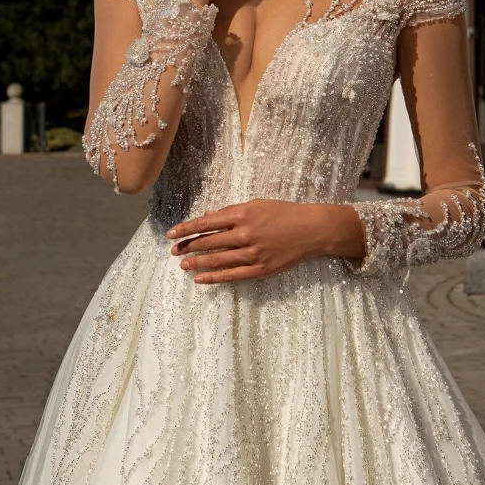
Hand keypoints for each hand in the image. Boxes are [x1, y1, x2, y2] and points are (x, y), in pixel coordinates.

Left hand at [167, 199, 363, 283]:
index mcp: (243, 214)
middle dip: (188, 247)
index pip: (206, 222)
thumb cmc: (285, 213)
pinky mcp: (260, 269)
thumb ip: (230, 212)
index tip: (171, 234)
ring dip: (197, 263)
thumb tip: (208, 216)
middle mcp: (245, 234)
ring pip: (217, 260)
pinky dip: (214, 278)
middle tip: (173, 251)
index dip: (186, 229)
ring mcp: (253, 253)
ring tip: (183, 265)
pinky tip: (200, 279)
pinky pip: (232, 275)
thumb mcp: (257, 205)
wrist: (313, 230)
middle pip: (208, 242)